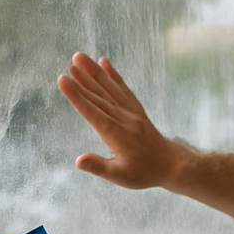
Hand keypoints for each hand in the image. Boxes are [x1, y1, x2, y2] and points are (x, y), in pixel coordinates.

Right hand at [58, 52, 185, 189]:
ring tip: (79, 57)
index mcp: (117, 135)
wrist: (171, 165)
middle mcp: (124, 120)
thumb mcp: (120, 176)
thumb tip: (78, 161)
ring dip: (94, 73)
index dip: (77, 97)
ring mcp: (132, 113)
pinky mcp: (137, 110)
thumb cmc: (144, 173)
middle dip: (83, 81)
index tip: (63, 80)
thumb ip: (99, 167)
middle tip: (69, 66)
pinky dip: (114, 76)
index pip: (93, 113)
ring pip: (110, 89)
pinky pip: (124, 90)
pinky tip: (104, 63)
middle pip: (100, 97)